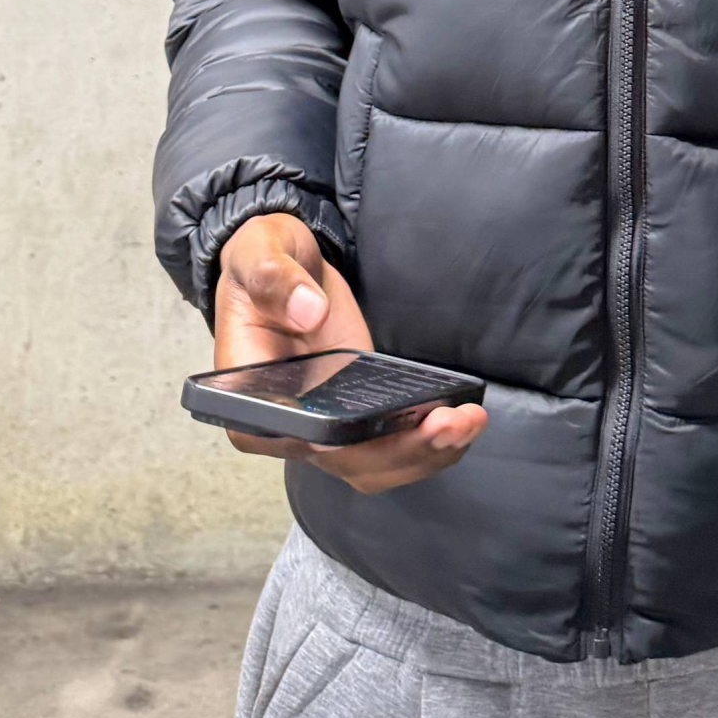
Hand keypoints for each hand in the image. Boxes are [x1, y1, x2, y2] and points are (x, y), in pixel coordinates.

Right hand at [213, 212, 487, 494]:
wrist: (286, 262)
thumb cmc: (261, 261)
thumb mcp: (259, 253)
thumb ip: (274, 279)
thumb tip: (309, 311)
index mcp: (249, 399)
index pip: (292, 439)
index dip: (339, 445)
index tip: (382, 428)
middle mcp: (286, 426)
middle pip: (345, 461)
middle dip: (403, 452)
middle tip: (452, 423)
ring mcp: (325, 423)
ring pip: (374, 463)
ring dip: (425, 453)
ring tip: (468, 421)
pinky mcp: (357, 410)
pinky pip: (390, 444)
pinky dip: (427, 442)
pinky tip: (463, 419)